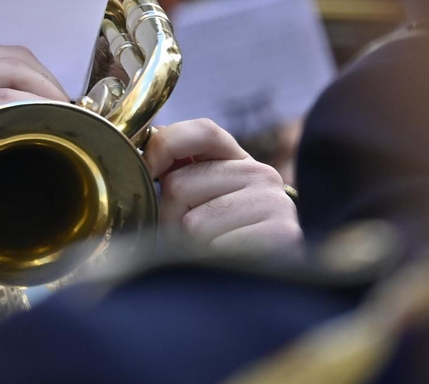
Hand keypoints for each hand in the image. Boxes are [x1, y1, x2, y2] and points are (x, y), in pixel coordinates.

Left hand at [146, 118, 303, 255]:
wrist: (271, 296)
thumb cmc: (223, 248)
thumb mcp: (200, 205)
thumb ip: (179, 173)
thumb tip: (148, 148)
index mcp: (240, 161)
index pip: (202, 131)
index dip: (164, 147)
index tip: (147, 172)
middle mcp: (262, 174)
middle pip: (180, 184)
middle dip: (171, 219)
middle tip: (191, 240)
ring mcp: (275, 204)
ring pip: (193, 223)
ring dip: (189, 248)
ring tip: (210, 257)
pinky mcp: (281, 236)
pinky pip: (215, 248)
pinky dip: (209, 265)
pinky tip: (225, 269)